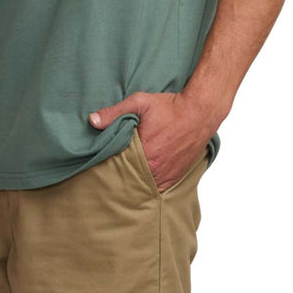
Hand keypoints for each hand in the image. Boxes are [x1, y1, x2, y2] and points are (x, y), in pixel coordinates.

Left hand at [88, 91, 213, 192]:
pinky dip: (149, 185)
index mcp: (144, 153)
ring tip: (124, 177)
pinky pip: (158, 189)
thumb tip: (92, 120)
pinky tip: (141, 180)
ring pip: (144, 186)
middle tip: (109, 173)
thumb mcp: (140, 102)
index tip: (100, 163)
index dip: (109, 164)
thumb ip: (115, 112)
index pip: (118, 167)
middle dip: (120, 176)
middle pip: (130, 179)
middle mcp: (156, 168)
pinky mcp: (176, 177)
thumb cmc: (170, 106)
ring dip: (135, 182)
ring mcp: (167, 175)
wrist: (199, 112)